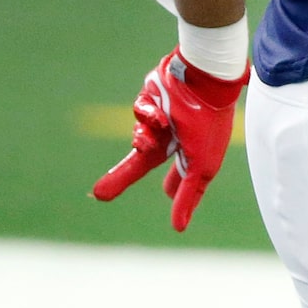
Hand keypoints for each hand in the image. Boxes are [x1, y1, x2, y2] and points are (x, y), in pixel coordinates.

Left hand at [91, 50, 249, 231]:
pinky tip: (158, 117)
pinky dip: (146, 117)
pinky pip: (139, 114)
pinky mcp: (150, 99)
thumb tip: (178, 229)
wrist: (204, 79)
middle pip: (141, 163)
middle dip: (121, 178)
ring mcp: (163, 119)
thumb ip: (186, 197)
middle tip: (99, 195)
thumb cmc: (208, 125)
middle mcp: (176, 139)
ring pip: (138, 137)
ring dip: (143, 139)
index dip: (173, 189)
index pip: (178, 180)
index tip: (168, 198)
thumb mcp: (200, 167)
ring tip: (152, 136)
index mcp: (192, 156)